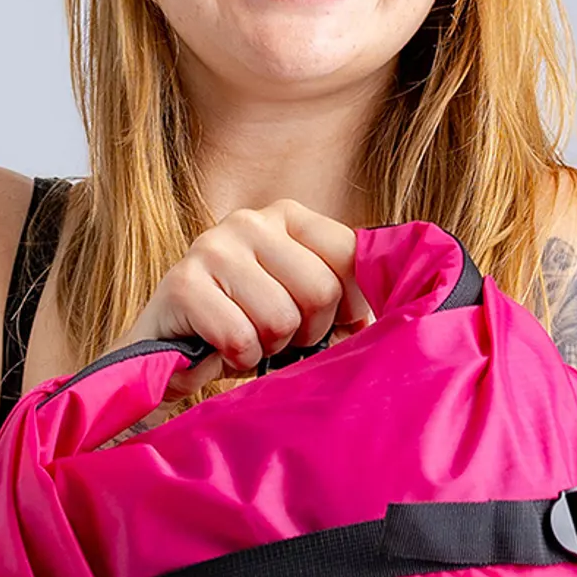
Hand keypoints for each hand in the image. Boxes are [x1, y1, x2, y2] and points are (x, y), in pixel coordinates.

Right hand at [128, 200, 373, 403]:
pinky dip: (236, 360)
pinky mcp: (182, 284)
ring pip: (280, 319)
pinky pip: (241, 338)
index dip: (349, 307)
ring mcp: (213, 247)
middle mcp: (251, 221)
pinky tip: (220, 351)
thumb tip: (409, 305)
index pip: (350, 255)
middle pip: (320, 291)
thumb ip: (346, 293)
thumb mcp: (302, 302)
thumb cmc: (247, 328)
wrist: (167, 355)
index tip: (329, 326)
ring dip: (267, 349)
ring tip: (247, 342)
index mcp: (288, 216)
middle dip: (305, 333)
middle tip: (278, 339)